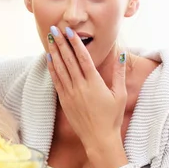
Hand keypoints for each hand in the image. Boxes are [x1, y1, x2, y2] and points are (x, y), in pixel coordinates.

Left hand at [46, 26, 128, 167]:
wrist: (99, 138)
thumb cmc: (112, 117)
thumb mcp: (120, 94)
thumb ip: (119, 73)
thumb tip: (120, 53)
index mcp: (94, 82)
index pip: (83, 57)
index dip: (75, 43)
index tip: (69, 31)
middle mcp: (80, 86)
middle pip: (68, 60)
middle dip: (60, 43)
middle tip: (54, 29)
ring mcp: (70, 93)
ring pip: (60, 68)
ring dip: (54, 52)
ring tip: (48, 39)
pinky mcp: (64, 100)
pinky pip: (56, 80)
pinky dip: (52, 68)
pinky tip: (49, 58)